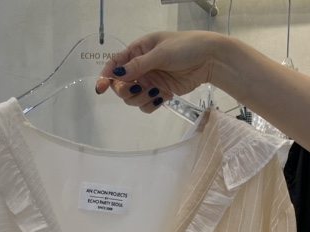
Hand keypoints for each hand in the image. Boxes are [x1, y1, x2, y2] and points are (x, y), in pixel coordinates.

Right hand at [95, 31, 219, 111]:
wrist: (208, 60)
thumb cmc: (186, 48)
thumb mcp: (161, 53)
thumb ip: (139, 65)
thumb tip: (118, 75)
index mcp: (137, 51)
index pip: (115, 65)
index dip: (106, 76)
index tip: (101, 88)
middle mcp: (140, 68)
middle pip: (121, 86)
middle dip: (126, 90)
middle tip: (139, 89)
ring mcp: (149, 82)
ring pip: (133, 99)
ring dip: (140, 99)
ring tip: (156, 92)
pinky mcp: (159, 93)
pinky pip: (146, 106)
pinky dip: (151, 105)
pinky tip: (162, 98)